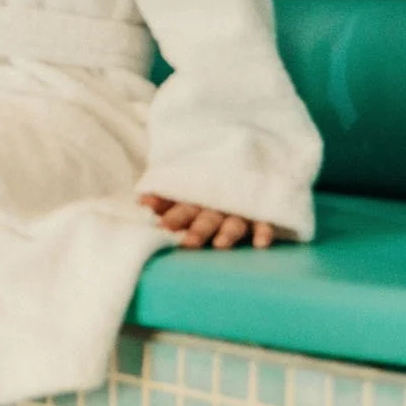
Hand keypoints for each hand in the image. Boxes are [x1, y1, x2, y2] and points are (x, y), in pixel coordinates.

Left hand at [141, 194, 276, 249]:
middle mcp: (217, 205)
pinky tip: (261, 244)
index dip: (173, 217)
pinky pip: (264, 222)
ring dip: (228, 232)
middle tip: (187, 243)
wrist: (241, 161)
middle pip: (206, 218)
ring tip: (220, 244)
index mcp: (195, 199)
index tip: (161, 228)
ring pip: (234, 221)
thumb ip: (163, 199)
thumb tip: (141, 202)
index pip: (182, 208)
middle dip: (197, 230)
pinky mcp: (260, 213)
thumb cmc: (202, 187)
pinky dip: (264, 231)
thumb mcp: (182, 191)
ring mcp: (239, 209)